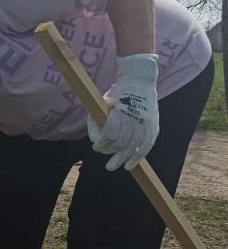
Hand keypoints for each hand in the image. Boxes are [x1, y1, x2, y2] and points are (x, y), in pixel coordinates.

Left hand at [87, 53, 158, 171]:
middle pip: (122, 142)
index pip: (110, 132)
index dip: (102, 142)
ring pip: (134, 146)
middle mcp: (134, 117)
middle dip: (111, 153)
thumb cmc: (118, 93)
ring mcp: (145, 122)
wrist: (140, 81)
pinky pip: (147, 145)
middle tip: (105, 159)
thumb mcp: (105, 100)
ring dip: (124, 159)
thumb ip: (99, 118)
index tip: (95, 146)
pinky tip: (131, 164)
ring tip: (116, 167)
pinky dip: (139, 156)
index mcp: (120, 110)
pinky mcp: (153, 126)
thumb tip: (95, 137)